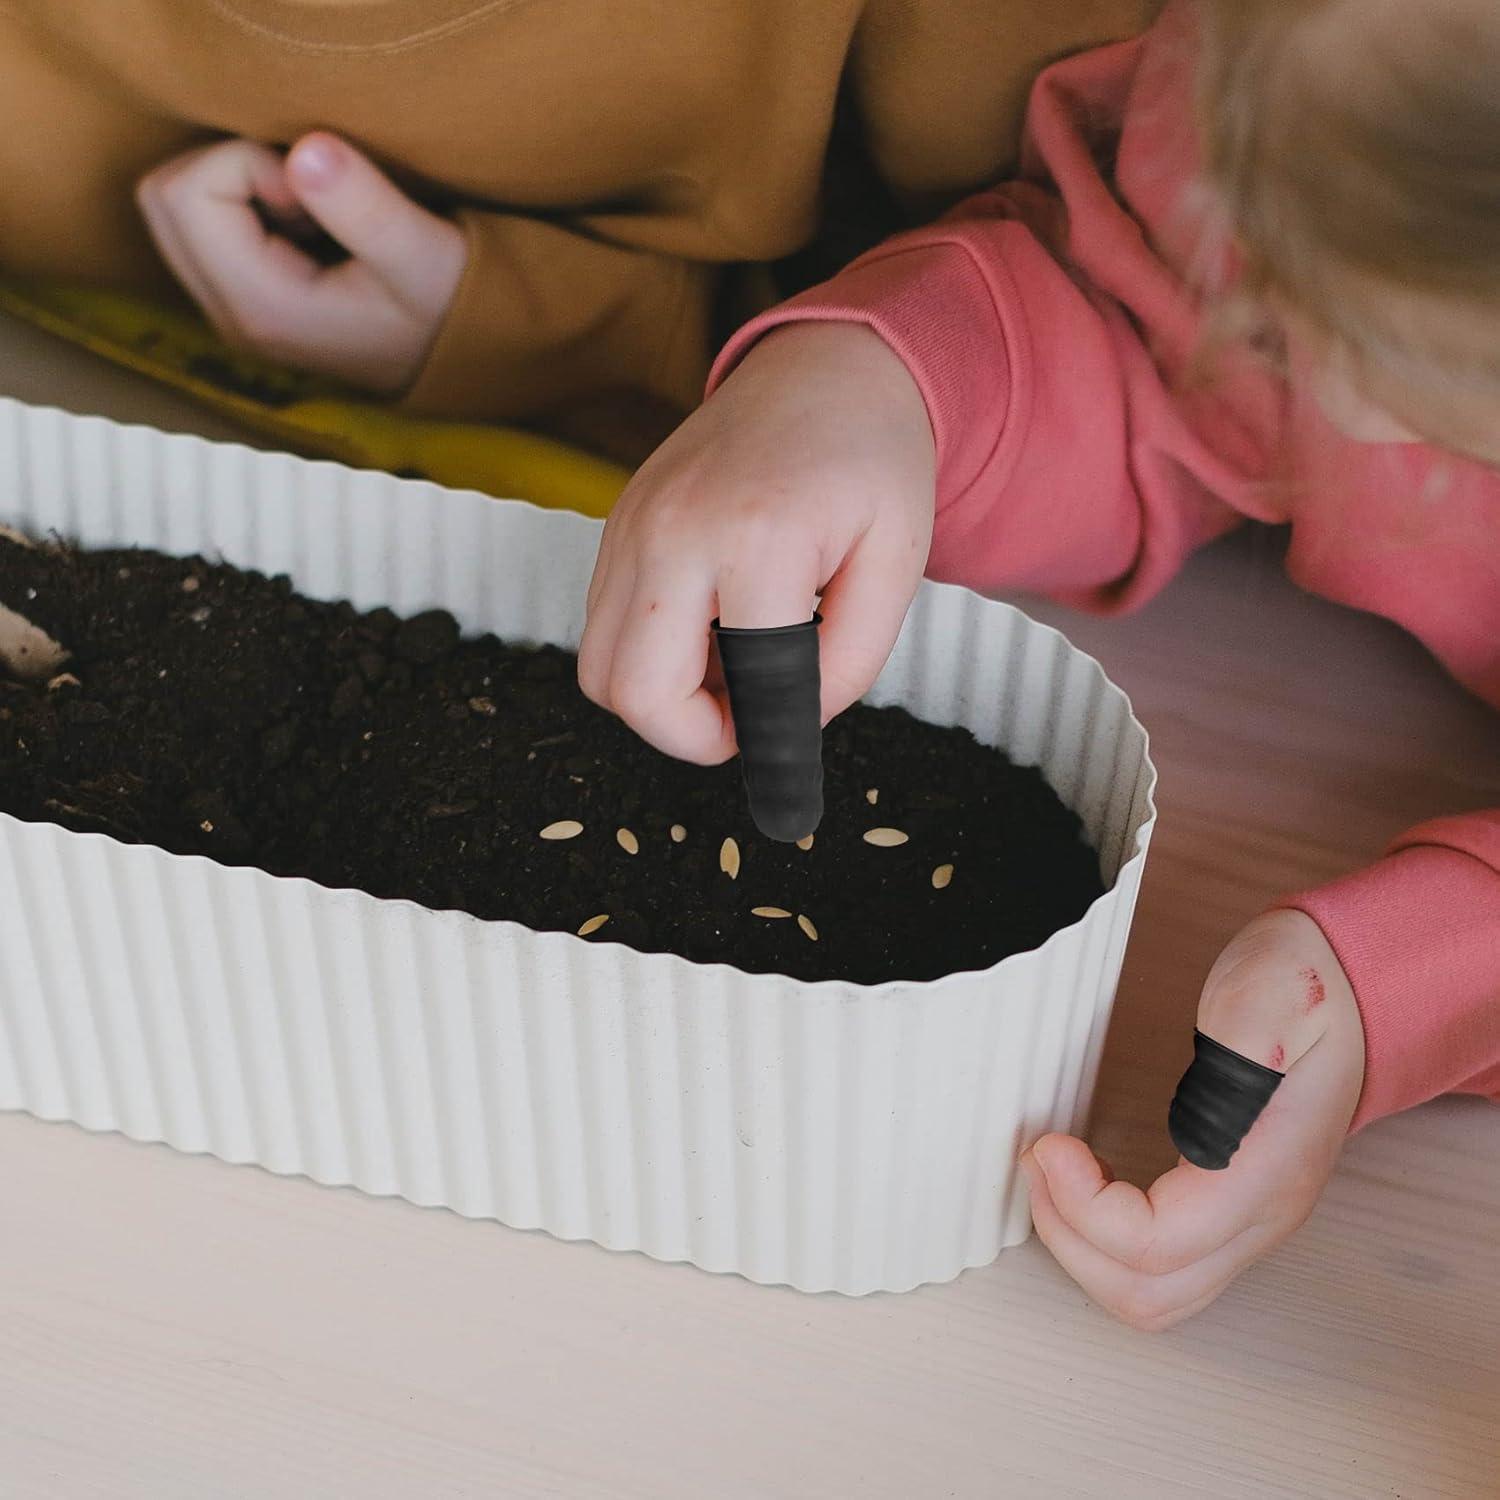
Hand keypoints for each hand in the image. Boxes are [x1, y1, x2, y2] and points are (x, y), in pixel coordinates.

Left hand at [136, 132, 465, 393]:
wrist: (458, 361)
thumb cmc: (446, 308)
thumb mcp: (424, 256)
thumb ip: (367, 207)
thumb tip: (306, 150)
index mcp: (262, 308)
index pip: (190, 191)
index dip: (251, 161)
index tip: (317, 192)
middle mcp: (229, 316)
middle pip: (162, 197)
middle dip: (231, 167)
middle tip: (307, 196)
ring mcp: (227, 311)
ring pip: (172, 207)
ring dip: (234, 183)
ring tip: (308, 214)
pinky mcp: (238, 299)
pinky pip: (196, 224)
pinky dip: (239, 202)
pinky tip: (301, 228)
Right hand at [578, 321, 935, 762]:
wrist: (824, 369)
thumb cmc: (870, 463)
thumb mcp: (896, 565)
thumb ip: (849, 663)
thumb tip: (788, 728)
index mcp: (760, 538)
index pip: (748, 691)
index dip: (775, 748)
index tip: (792, 770)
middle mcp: (675, 530)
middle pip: (636, 694)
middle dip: (694, 737)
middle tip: (754, 721)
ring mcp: (632, 524)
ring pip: (601, 670)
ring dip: (664, 698)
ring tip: (735, 671)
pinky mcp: (615, 526)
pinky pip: (602, 627)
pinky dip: (649, 655)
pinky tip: (711, 632)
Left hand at [1020, 909, 1364, 1329]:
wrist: (1348, 994)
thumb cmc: (1304, 990)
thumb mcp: (1272, 994)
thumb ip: (1244, 1041)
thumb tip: (1213, 1093)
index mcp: (1265, 1172)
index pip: (1158, 1245)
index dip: (1084, 1209)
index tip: (1051, 1144)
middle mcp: (1260, 1217)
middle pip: (1149, 1293)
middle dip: (1070, 1237)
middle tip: (1038, 1163)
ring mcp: (1246, 1223)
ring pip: (1153, 1296)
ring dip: (1082, 1249)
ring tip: (1049, 1176)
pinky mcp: (1226, 1213)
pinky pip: (1159, 1267)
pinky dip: (1102, 1241)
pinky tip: (1079, 1184)